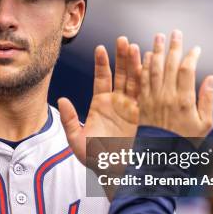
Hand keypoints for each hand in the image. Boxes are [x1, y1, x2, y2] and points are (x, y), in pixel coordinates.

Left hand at [58, 36, 140, 165]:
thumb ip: (69, 120)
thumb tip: (61, 101)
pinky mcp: (145, 115)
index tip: (100, 48)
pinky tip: (151, 66)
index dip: (102, 63)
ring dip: (136, 64)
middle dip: (122, 57)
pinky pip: (148, 95)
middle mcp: (118, 102)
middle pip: (121, 74)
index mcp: (101, 104)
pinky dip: (150, 81)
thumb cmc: (95, 160)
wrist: (116, 174)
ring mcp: (133, 107)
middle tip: (122, 39)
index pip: (103, 78)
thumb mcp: (77, 141)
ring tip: (136, 47)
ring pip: (135, 81)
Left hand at [138, 30, 212, 137]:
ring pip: (154, 69)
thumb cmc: (186, 140)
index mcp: (184, 100)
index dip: (191, 56)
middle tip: (175, 32)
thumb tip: (210, 78)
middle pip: (169, 65)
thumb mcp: (205, 124)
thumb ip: (207, 100)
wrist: (161, 154)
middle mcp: (167, 96)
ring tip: (159, 37)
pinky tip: (146, 55)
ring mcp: (152, 99)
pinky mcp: (142, 103)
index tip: (196, 49)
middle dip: (173, 47)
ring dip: (157, 51)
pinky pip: (142, 80)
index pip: (187, 70)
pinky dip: (145, 66)